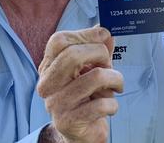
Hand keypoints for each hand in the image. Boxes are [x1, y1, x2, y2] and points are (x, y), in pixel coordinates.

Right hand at [37, 27, 122, 142]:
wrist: (81, 133)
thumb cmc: (87, 97)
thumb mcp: (93, 69)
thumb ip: (98, 49)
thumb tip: (104, 30)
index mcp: (49, 67)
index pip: (59, 41)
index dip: (85, 34)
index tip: (104, 36)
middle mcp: (47, 84)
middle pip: (73, 55)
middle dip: (100, 55)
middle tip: (109, 65)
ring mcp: (55, 103)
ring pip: (94, 77)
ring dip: (115, 79)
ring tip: (116, 86)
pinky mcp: (68, 121)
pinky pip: (100, 104)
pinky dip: (113, 104)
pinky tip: (110, 107)